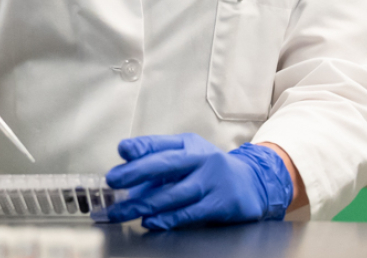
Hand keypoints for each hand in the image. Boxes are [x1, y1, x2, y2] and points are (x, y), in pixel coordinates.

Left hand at [103, 134, 292, 229]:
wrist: (253, 183)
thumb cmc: (210, 171)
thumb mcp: (188, 157)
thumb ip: (158, 163)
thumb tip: (125, 176)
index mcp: (189, 145)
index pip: (161, 144)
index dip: (141, 147)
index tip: (122, 151)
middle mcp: (201, 159)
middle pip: (166, 164)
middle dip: (136, 173)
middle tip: (113, 181)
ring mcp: (212, 181)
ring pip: (174, 193)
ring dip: (144, 204)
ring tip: (121, 211)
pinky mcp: (220, 203)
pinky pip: (190, 213)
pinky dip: (168, 219)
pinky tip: (151, 222)